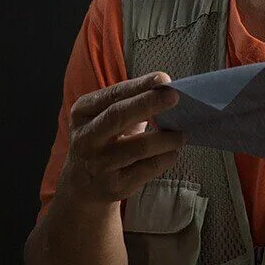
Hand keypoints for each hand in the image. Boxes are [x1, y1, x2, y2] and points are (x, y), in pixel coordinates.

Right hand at [59, 72, 185, 205]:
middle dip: (149, 104)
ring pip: (139, 147)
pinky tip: (172, 152)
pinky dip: (166, 158)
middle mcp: (85, 138)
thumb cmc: (103, 139)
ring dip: (167, 138)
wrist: (84, 184)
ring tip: (181, 134)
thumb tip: (165, 90)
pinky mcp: (114, 185)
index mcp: (82, 113)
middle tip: (175, 96)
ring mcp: (98, 164)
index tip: (163, 79)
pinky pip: (148, 168)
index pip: (113, 95)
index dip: (139, 85)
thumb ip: (129, 102)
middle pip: (119, 116)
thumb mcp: (105, 117)